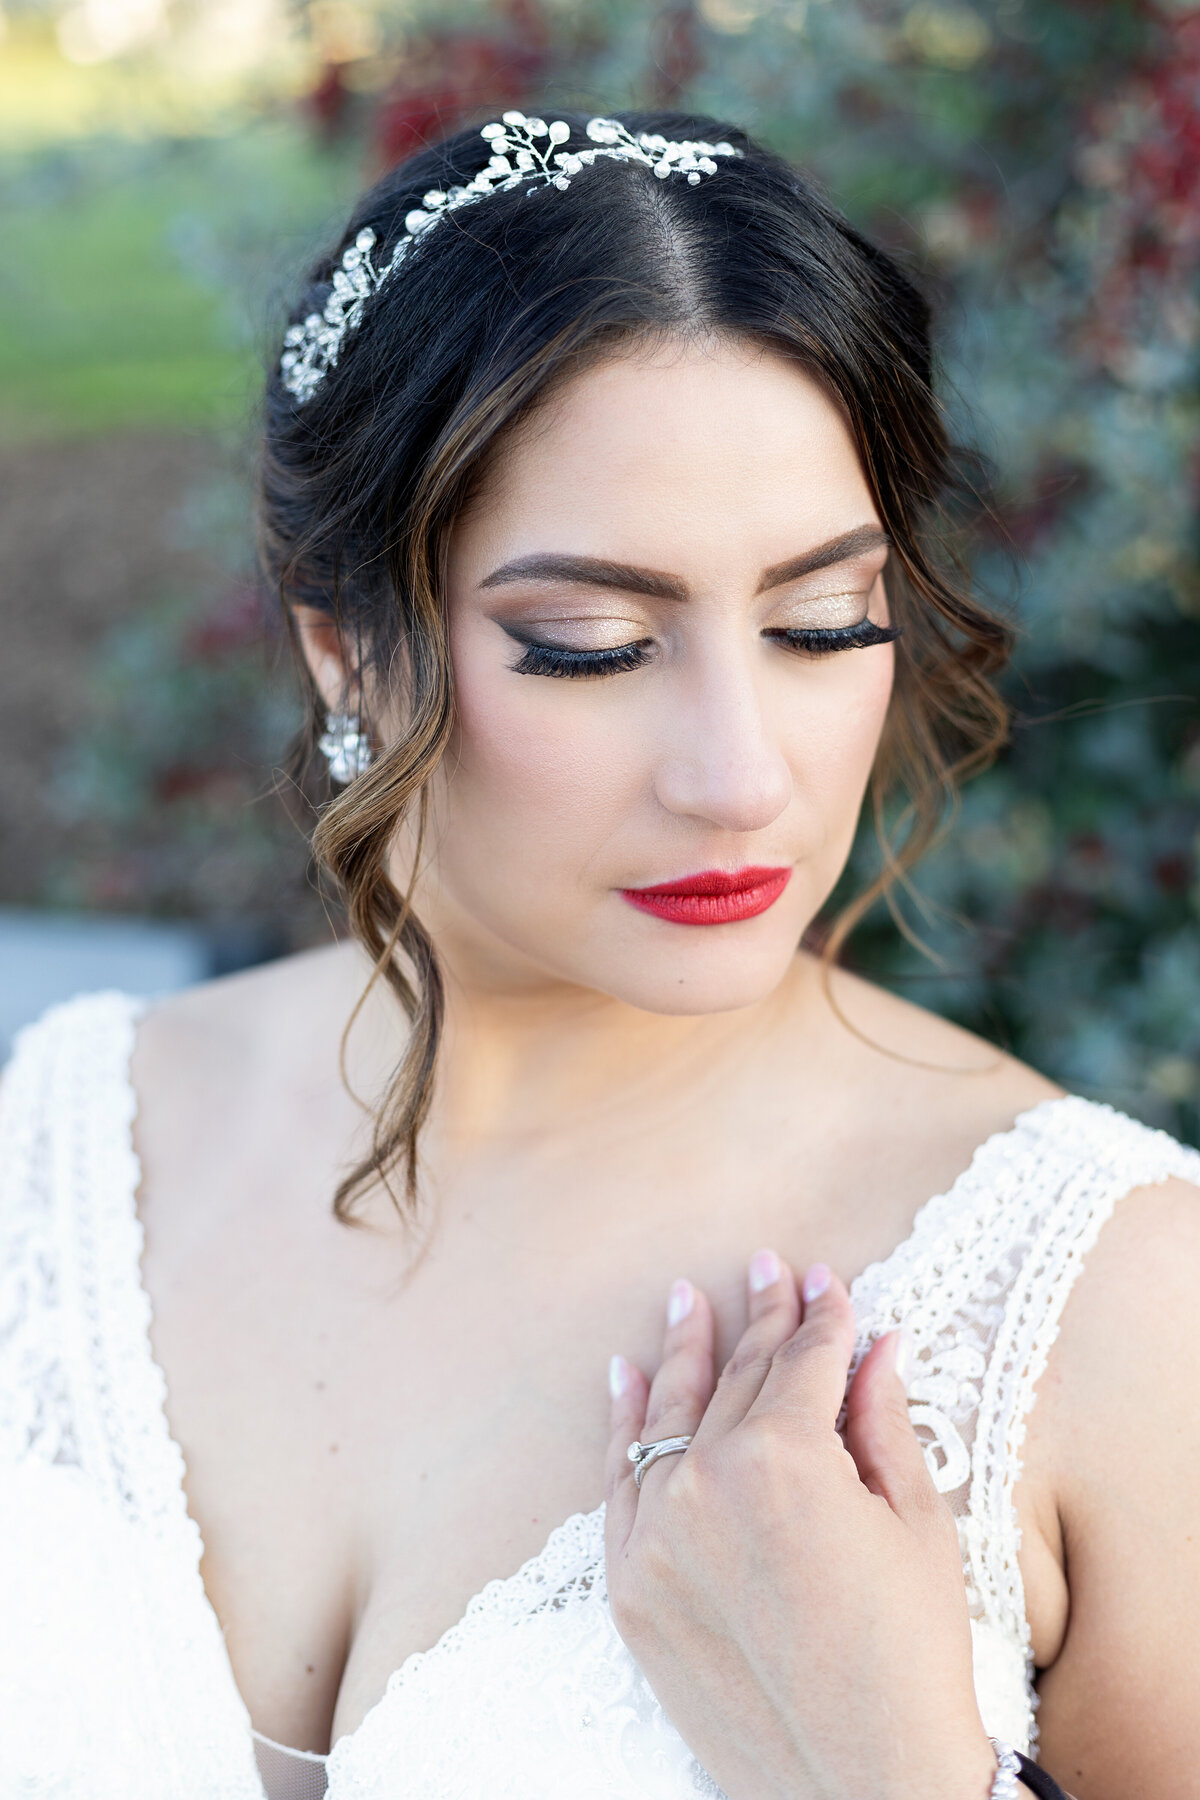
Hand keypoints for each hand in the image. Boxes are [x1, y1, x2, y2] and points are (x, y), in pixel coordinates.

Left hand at [604, 1252, 1000, 1799]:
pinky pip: (620, 1482)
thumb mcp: (915, 1522)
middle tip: (765, 1271)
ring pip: (670, 1418)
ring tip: (687, 1299)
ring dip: (683, 1352)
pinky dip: (624, 1424)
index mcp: (784, 1458)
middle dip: (760, 1320)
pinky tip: (629, 1376)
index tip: (825, 1282)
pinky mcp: (628, 1586)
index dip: (821, 1316)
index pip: (802, 1361)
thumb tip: (878, 1342)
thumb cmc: (911, 1655)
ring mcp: (655, 1535)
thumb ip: (879, 1418)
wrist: (865, 1785)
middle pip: (738, 1380)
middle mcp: (706, 1483)